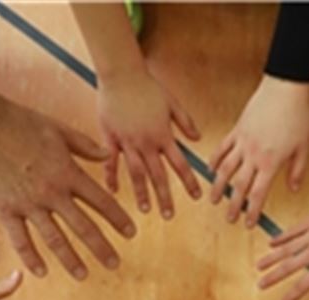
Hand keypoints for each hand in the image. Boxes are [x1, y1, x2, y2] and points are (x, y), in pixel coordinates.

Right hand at [0, 97, 135, 279]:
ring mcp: (28, 204)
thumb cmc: (19, 122)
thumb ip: (85, 145)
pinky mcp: (5, 210)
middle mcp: (52, 193)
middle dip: (101, 248)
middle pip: (83, 227)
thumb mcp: (58, 129)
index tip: (131, 233)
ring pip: (55, 239)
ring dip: (71, 259)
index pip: (101, 201)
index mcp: (68, 173)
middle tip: (115, 264)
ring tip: (84, 275)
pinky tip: (42, 272)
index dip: (118, 219)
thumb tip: (107, 155)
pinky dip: (31, 257)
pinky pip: (20, 240)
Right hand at [97, 67, 201, 218]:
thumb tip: (198, 140)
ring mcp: (127, 141)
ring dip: (141, 193)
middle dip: (165, 197)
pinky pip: (111, 161)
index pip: (180, 164)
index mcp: (163, 135)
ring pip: (136, 173)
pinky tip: (113, 191)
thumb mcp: (173, 103)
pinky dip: (111, 176)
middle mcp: (146, 142)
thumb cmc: (148, 86)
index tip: (196, 196)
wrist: (121, 74)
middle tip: (169, 215)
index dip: (189, 181)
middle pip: (158, 175)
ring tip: (146, 210)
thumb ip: (186, 122)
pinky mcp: (110, 137)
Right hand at [210, 76, 308, 227]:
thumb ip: (297, 170)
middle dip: (233, 205)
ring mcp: (242, 142)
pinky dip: (215, 160)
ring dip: (218, 187)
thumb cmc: (298, 117)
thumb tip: (294, 189)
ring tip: (214, 200)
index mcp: (271, 162)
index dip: (252, 211)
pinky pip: (222, 148)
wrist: (285, 89)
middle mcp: (253, 155)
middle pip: (239, 186)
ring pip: (225, 169)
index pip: (258, 193)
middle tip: (229, 219)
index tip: (248, 224)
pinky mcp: (237, 129)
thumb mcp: (303, 147)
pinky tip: (211, 171)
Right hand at [258, 193, 308, 299]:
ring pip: (286, 249)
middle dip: (273, 278)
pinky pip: (293, 231)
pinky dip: (281, 237)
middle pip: (289, 267)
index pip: (304, 285)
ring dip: (271, 258)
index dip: (291, 296)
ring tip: (258, 266)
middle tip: (260, 285)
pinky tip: (271, 243)